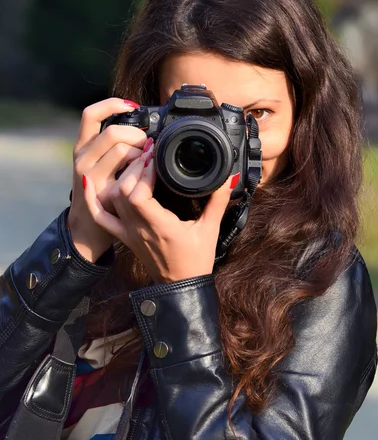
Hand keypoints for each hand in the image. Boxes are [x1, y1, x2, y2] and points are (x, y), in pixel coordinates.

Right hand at [67, 97, 146, 262]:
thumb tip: (140, 125)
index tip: (132, 106)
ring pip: (122, 150)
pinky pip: (128, 174)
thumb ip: (113, 145)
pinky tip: (146, 175)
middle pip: (113, 132)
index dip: (111, 105)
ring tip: (146, 161)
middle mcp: (82, 159)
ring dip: (141, 153)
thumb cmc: (101, 191)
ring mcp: (90, 177)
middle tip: (148, 144)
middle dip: (137, 135)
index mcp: (82, 147)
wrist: (89, 227)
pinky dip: (142, 170)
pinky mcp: (101, 193)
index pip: (91, 115)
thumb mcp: (100, 163)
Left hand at [83, 142, 237, 282]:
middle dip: (135, 167)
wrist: (179, 287)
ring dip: (121, 177)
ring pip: (112, 199)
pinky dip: (91, 199)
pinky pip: (100, 217)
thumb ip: (218, 201)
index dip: (144, 172)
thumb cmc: (195, 260)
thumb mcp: (211, 229)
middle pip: (123, 190)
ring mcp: (128, 232)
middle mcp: (138, 228)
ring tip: (137, 162)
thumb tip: (226, 177)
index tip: (156, 157)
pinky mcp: (123, 236)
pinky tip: (90, 181)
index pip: (138, 194)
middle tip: (149, 153)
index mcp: (159, 226)